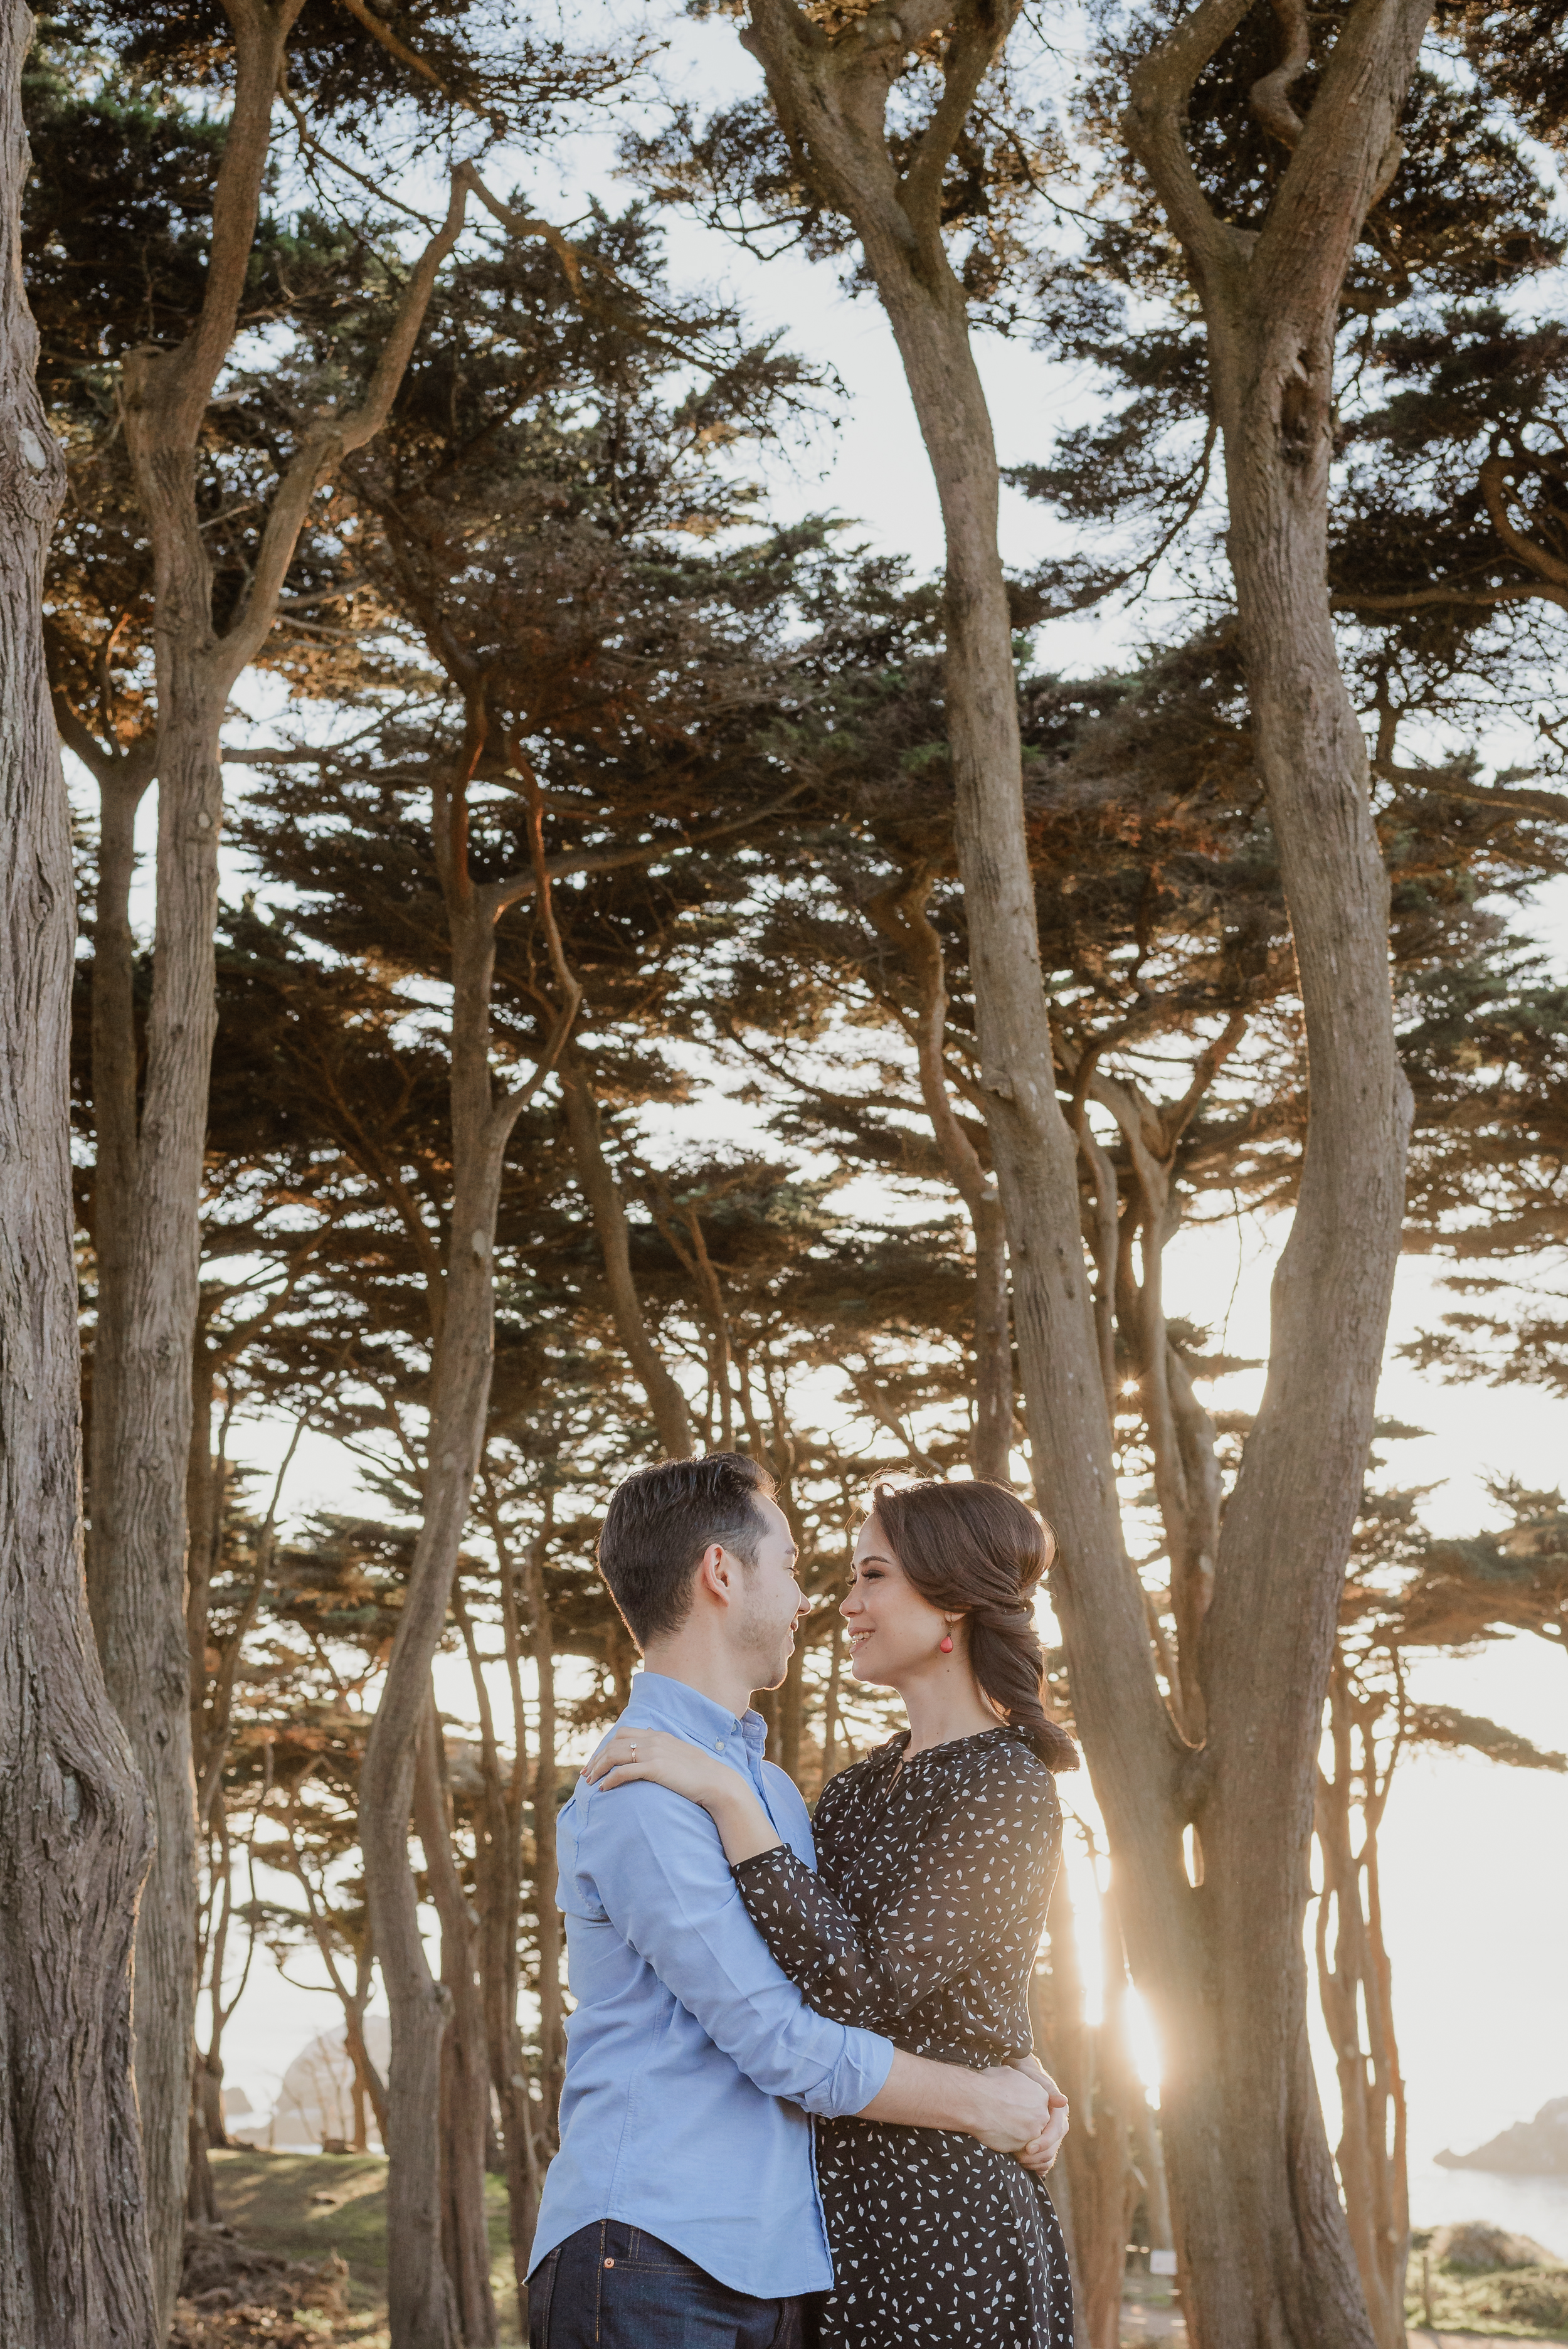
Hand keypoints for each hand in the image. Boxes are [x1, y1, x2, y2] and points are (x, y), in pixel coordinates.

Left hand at [584, 1727, 781, 1863]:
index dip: (606, 1746)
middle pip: (615, 1742)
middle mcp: (654, 1740)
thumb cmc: (701, 1774)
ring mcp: (655, 1753)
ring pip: (615, 1754)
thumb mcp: (681, 1755)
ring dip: (599, 1768)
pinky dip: (610, 1779)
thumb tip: (652, 1748)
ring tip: (590, 1782)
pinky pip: (624, 1771)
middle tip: (586, 1774)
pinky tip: (604, 1788)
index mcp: (659, 1736)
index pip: (624, 1733)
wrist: (717, 1782)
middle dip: (597, 1757)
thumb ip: (665, 1749)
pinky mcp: (656, 1768)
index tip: (597, 1761)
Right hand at [965, 2065, 1052, 2154]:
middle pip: (1035, 2121)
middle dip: (1023, 2120)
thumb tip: (1018, 2083)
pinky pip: (1017, 2147)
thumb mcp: (1011, 2073)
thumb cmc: (990, 2084)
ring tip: (999, 2124)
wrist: (976, 2102)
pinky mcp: (1021, 2148)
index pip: (1038, 2105)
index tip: (1012, 2106)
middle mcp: (1041, 2115)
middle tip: (1005, 2115)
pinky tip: (995, 2132)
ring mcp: (1032, 2133)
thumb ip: (1022, 2082)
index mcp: (1041, 2096)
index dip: (1024, 2106)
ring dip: (1016, 2132)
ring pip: (1027, 2136)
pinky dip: (1008, 2142)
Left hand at [1015, 2078, 1068, 2173]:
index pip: (1056, 2131)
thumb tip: (1063, 2101)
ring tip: (1017, 2160)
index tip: (1027, 2148)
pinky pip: (1044, 2162)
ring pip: (1048, 2158)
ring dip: (1034, 2163)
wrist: (1021, 2080)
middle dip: (1036, 2157)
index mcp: (1059, 2112)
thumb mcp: (1035, 2078)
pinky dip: (1035, 2167)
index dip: (1043, 2142)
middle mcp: (1059, 2126)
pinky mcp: (1044, 2144)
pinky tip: (1023, 2165)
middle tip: (1017, 2157)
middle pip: (1052, 2149)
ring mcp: (1052, 2137)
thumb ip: (1048, 2089)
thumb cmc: (1027, 2077)